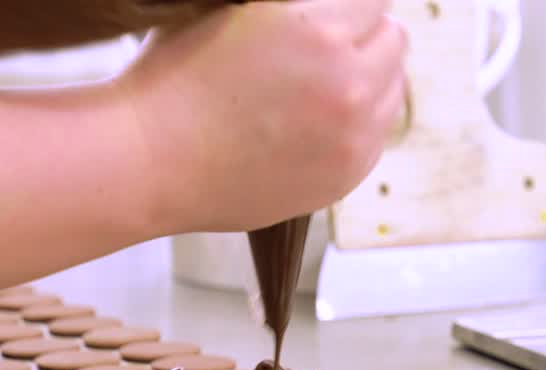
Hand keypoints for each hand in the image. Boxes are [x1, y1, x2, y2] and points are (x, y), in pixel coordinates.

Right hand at [114, 0, 406, 232]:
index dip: (350, 3)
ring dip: (368, 80)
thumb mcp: (231, 8)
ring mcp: (350, 138)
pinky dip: (355, 125)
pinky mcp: (344, 177)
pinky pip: (375, 136)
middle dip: (365, 36)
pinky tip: (312, 122)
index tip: (332, 10)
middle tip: (325, 44)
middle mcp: (346, 85)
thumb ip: (295, 4)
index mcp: (318, 30)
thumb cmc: (175, 79)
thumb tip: (325, 4)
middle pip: (395, 41)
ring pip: (393, 90)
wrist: (150, 162)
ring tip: (318, 85)